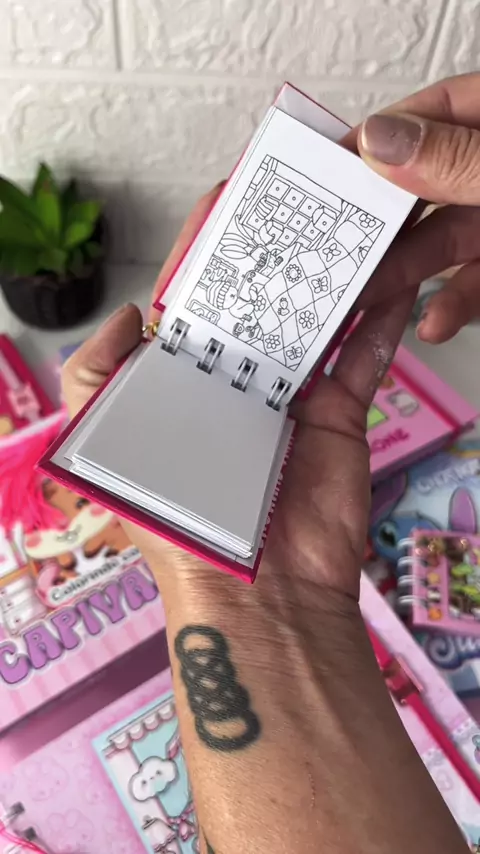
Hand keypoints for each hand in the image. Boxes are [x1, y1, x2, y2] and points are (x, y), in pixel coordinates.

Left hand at [63, 189, 416, 612]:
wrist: (259, 591)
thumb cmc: (179, 522)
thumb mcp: (108, 444)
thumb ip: (97, 377)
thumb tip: (126, 316)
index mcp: (185, 379)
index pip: (194, 297)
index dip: (208, 246)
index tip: (229, 197)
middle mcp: (239, 379)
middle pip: (262, 297)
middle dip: (279, 248)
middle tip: (304, 197)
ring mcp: (294, 394)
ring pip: (317, 317)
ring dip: (334, 272)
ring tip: (354, 220)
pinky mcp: (340, 412)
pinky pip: (365, 356)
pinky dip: (381, 319)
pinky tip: (395, 278)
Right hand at [354, 72, 479, 342]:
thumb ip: (459, 160)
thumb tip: (382, 142)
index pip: (431, 115)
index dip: (376, 141)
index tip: (327, 171)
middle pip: (423, 188)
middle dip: (377, 225)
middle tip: (330, 246)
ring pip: (442, 241)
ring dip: (403, 274)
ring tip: (363, 296)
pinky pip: (474, 279)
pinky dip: (452, 304)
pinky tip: (432, 323)